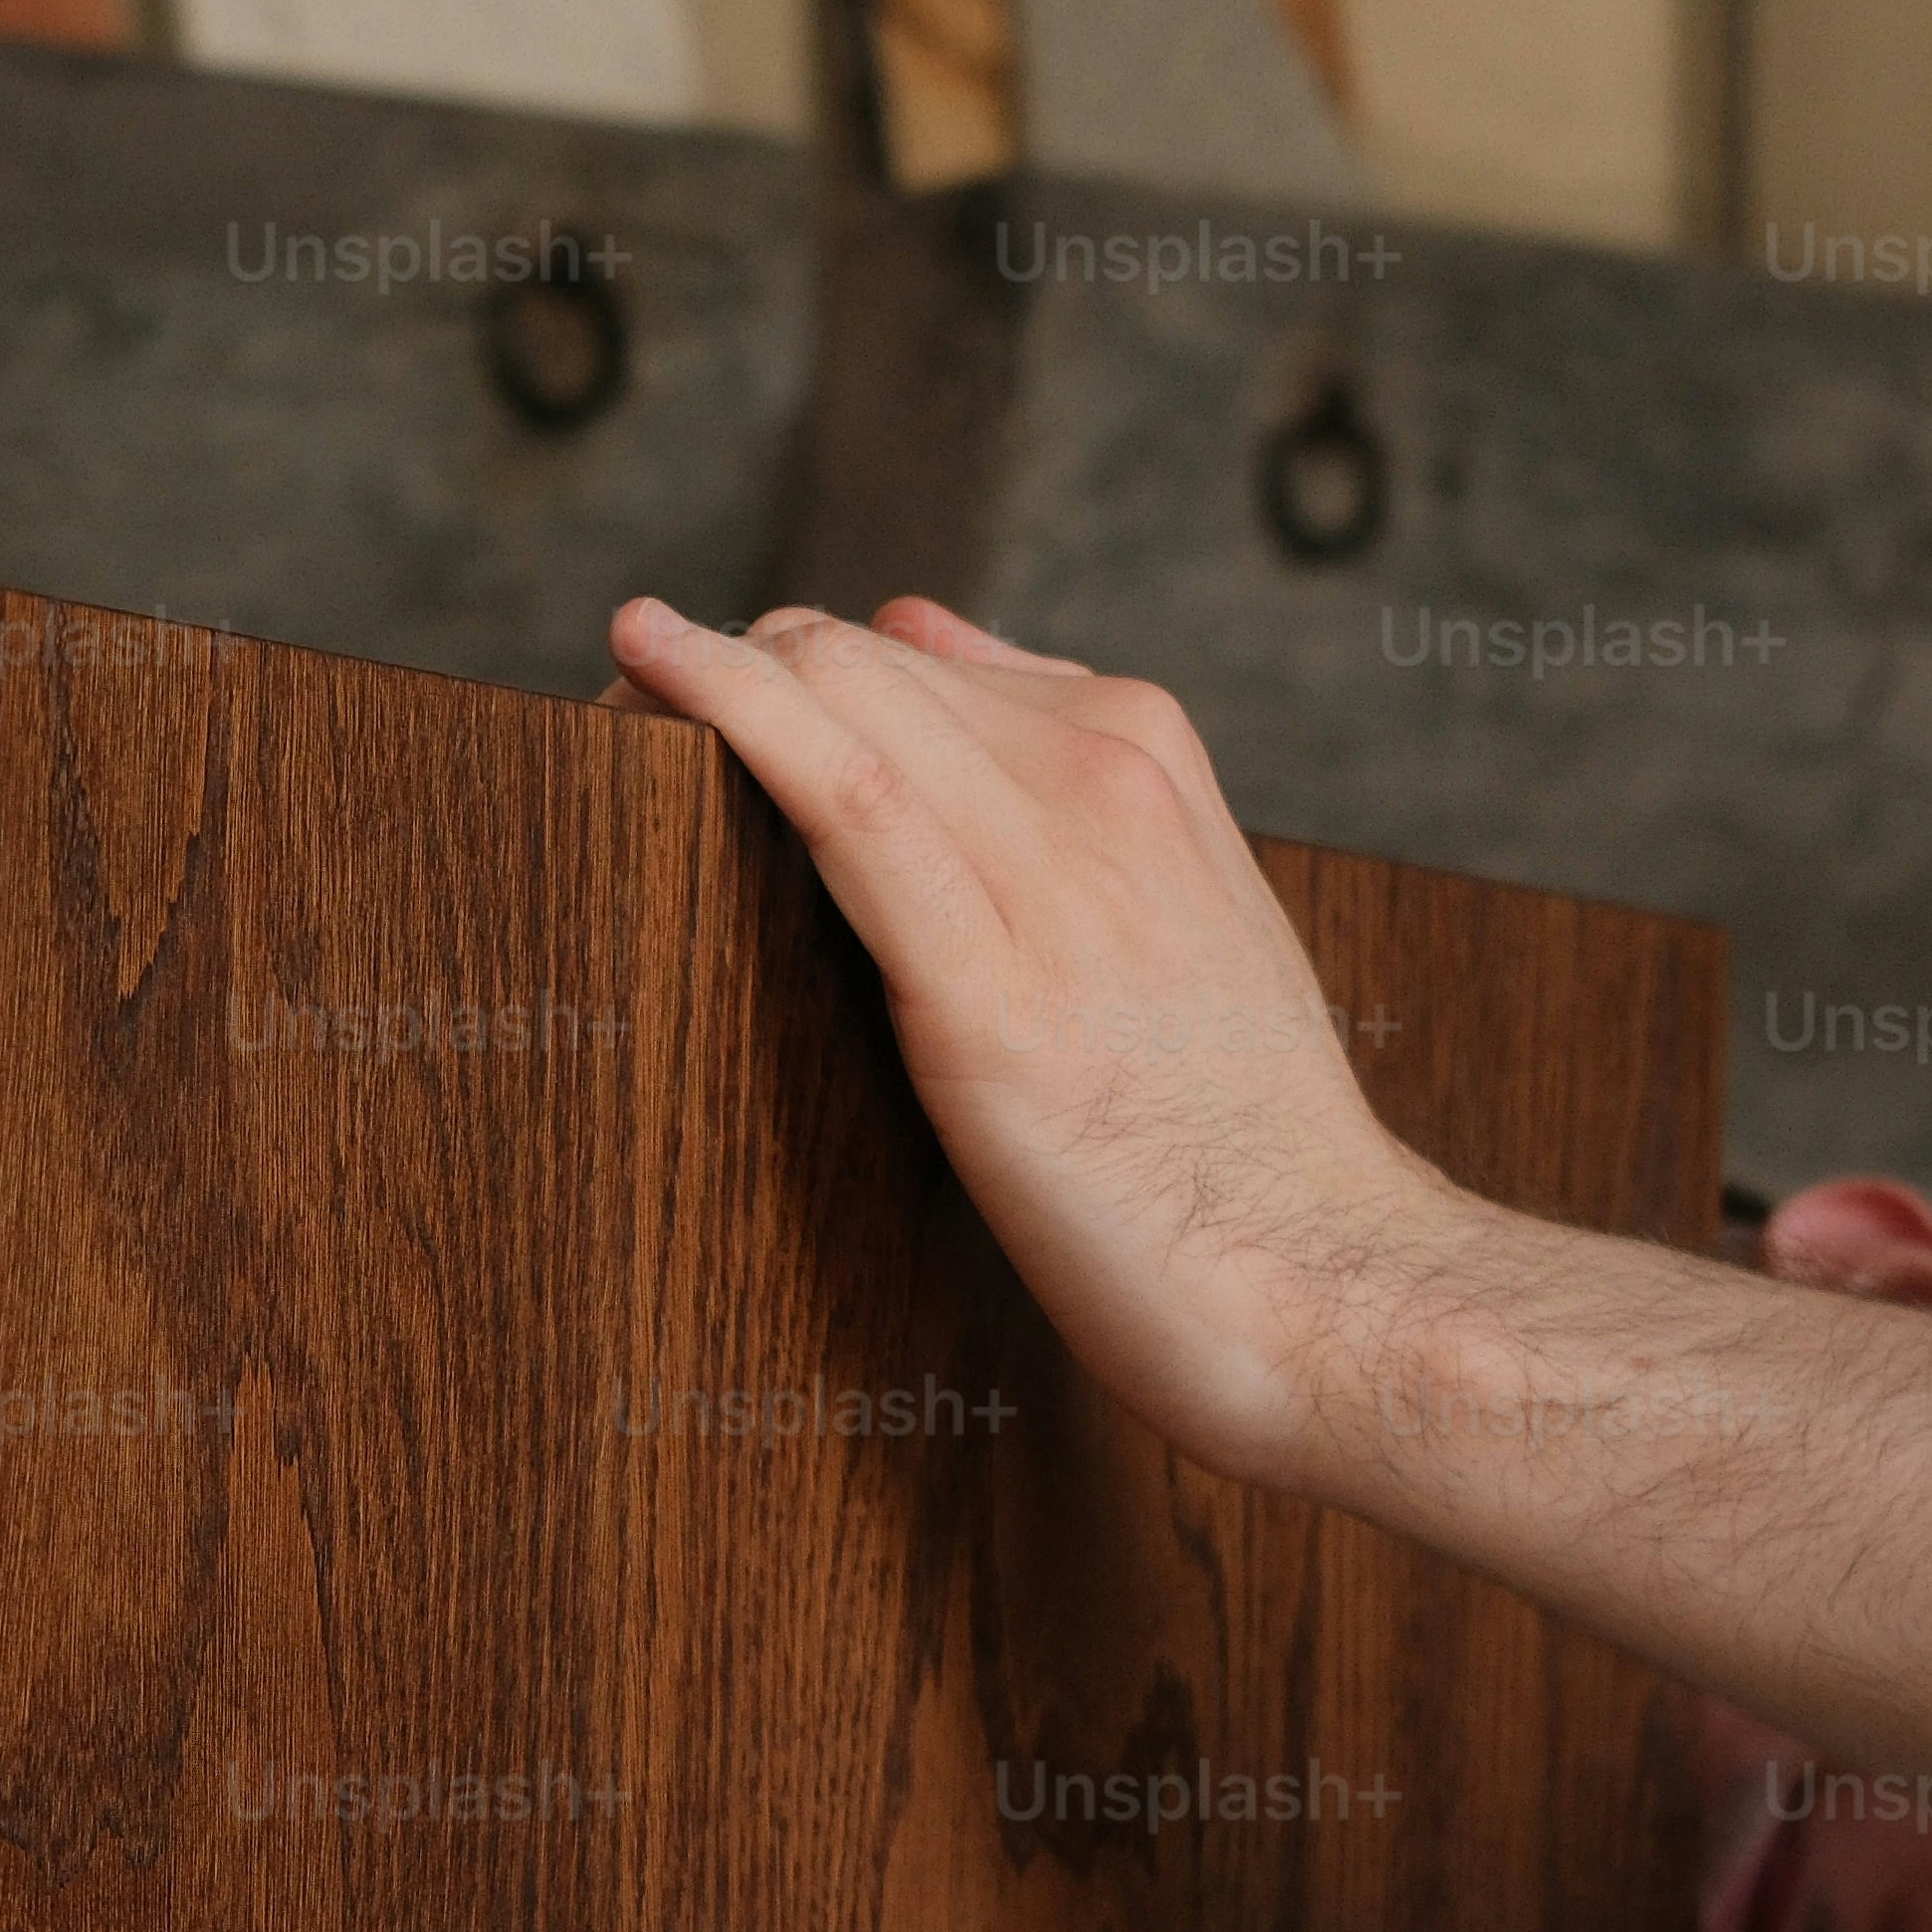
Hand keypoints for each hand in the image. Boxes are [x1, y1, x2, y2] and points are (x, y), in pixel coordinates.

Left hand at [601, 594, 1471, 1487]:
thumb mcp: (1183, 926)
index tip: (691, 708)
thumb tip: (918, 648)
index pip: (912, 657)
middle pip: (854, 663)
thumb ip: (1063, 801)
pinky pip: (838, 791)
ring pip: (838, 699)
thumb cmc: (1237, 1144)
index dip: (786, 671)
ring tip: (600, 704)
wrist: (1331, 1284)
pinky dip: (727, 705)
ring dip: (695, 681)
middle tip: (614, 726)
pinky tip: (646, 663)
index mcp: (1147, 758)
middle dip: (725, 672)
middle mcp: (1102, 781)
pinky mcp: (988, 983)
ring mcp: (1052, 872)